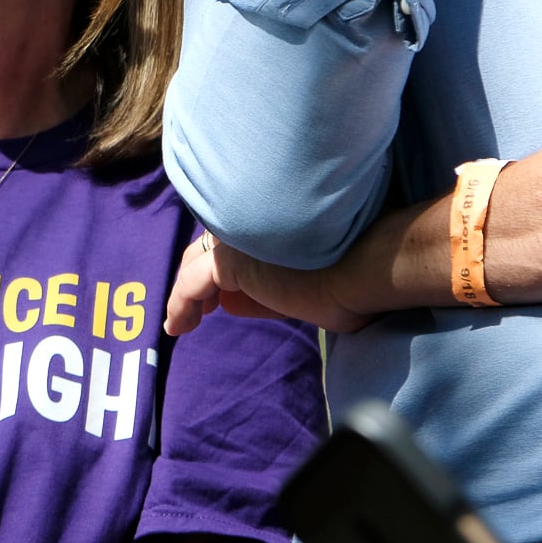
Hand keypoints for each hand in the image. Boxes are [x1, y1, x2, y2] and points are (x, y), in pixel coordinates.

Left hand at [165, 235, 372, 336]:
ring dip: (187, 295)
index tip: (223, 298)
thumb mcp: (299, 285)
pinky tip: (177, 327)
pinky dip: (180, 305)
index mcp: (266, 216)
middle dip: (202, 278)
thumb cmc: (349, 279)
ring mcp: (236, 236)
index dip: (225, 269)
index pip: (234, 242)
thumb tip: (228, 302)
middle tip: (201, 308)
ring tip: (181, 322)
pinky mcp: (229, 261)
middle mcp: (246, 217)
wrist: (364, 269)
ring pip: (197, 265)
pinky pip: (190, 286)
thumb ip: (265, 290)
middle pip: (210, 249)